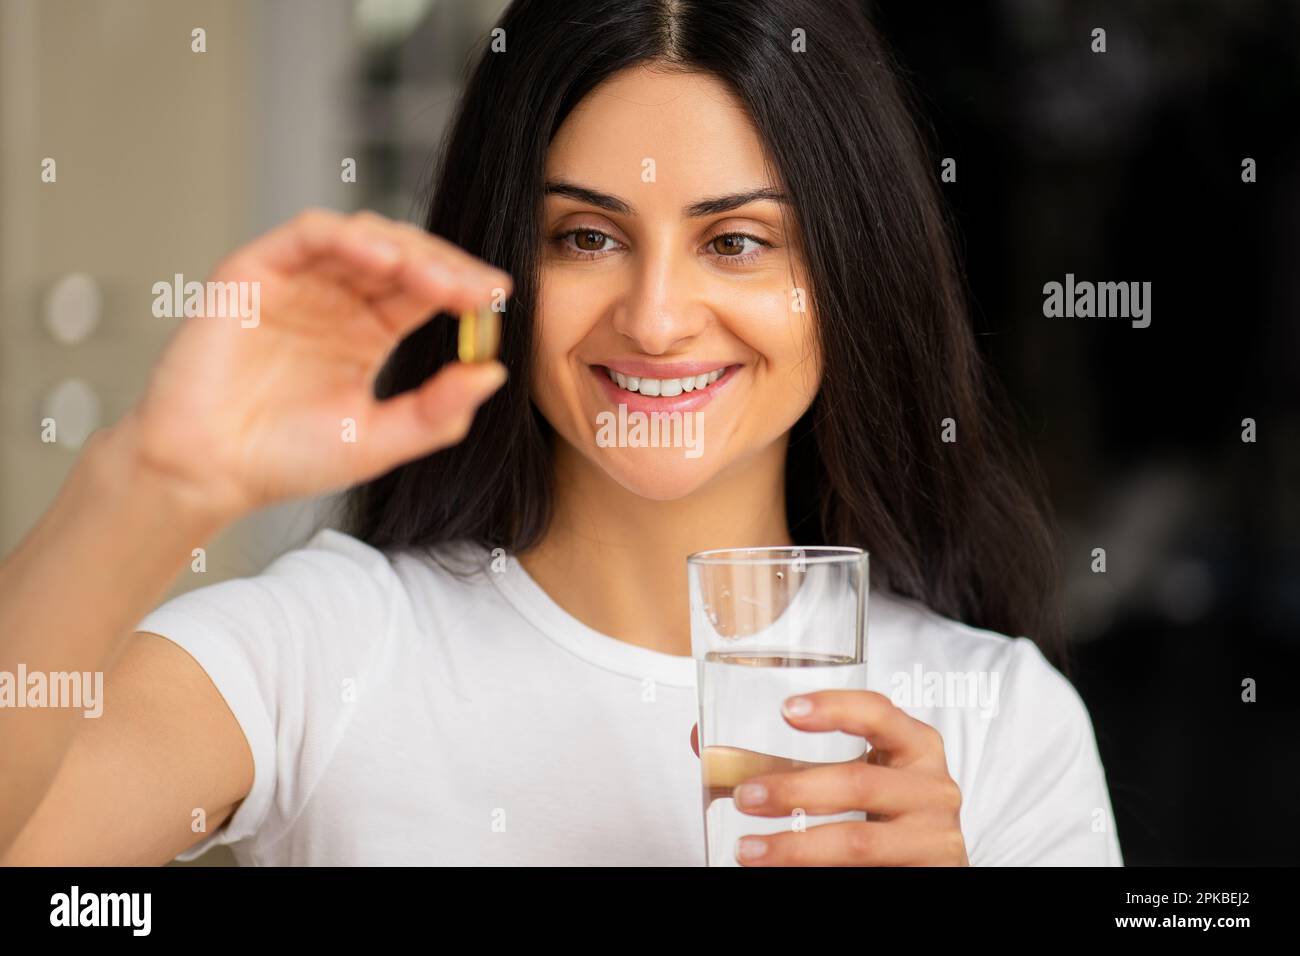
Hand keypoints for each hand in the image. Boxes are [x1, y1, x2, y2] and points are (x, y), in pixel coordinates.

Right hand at [122, 208, 512, 520]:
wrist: (208, 473)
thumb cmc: (284, 459)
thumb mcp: (378, 441)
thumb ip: (437, 413)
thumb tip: (495, 373)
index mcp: (368, 331)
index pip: (427, 291)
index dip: (465, 288)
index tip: (499, 297)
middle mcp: (336, 300)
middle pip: (404, 257)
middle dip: (445, 268)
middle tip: (478, 290)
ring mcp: (297, 283)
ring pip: (362, 237)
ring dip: (406, 251)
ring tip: (438, 280)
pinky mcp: (255, 272)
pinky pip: (307, 236)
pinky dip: (346, 237)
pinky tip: (382, 257)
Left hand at [689, 690, 968, 865]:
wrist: (923, 862)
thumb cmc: (882, 808)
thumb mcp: (850, 774)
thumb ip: (787, 761)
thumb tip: (701, 743)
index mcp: (914, 746)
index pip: (879, 713)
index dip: (835, 708)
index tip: (788, 710)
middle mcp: (933, 786)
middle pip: (859, 782)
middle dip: (793, 789)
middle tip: (746, 796)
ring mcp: (935, 836)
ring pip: (858, 841)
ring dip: (795, 847)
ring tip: (748, 850)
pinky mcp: (931, 874)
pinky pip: (867, 873)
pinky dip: (818, 872)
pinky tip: (785, 875)